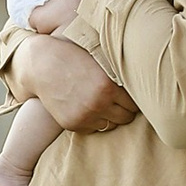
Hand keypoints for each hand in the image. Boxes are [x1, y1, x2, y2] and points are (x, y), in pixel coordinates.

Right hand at [13, 32, 135, 133]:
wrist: (41, 65)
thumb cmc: (72, 56)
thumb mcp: (98, 59)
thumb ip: (118, 72)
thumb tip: (144, 81)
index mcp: (108, 85)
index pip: (134, 103)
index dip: (133, 99)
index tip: (129, 94)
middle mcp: (98, 103)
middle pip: (125, 117)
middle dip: (123, 109)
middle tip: (117, 101)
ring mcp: (84, 115)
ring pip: (110, 126)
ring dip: (109, 117)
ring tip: (102, 104)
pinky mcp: (72, 124)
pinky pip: (93, 129)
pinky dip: (93, 121)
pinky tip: (88, 108)